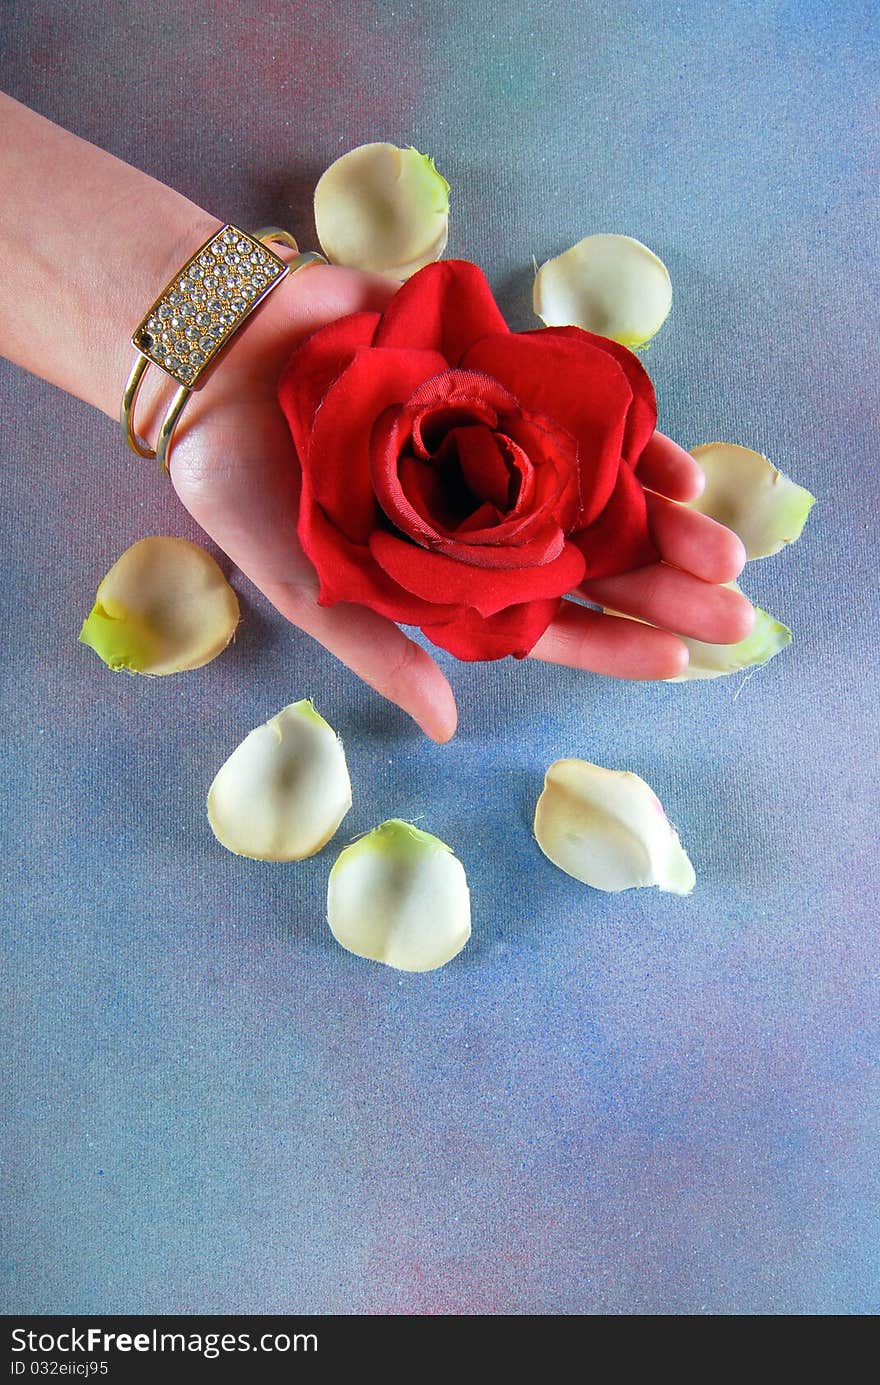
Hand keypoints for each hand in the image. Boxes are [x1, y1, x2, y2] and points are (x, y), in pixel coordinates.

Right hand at [164, 263, 750, 741]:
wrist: (217, 361)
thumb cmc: (246, 484)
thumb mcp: (305, 583)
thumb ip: (379, 648)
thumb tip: (447, 726)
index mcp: (445, 577)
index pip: (544, 624)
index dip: (610, 645)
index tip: (676, 662)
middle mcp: (484, 517)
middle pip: (591, 563)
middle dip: (664, 589)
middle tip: (738, 615)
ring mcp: (499, 449)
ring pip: (601, 493)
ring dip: (667, 522)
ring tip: (727, 553)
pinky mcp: (500, 380)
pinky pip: (582, 413)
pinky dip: (630, 439)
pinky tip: (680, 472)